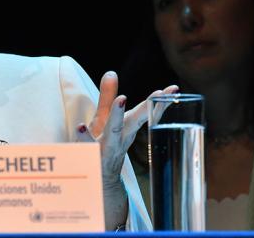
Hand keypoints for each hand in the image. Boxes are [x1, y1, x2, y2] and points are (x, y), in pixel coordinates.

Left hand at [76, 71, 177, 229]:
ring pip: (112, 134)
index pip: (144, 112)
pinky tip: (80, 125)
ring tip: (121, 99)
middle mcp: (119, 139)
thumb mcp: (103, 120)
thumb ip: (106, 96)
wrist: (97, 182)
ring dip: (116, 118)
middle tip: (160, 93)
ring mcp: (106, 150)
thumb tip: (111, 72)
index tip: (173, 89)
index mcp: (125, 128)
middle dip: (145, 108)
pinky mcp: (91, 159)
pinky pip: (86, 148)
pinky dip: (83, 137)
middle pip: (133, 122)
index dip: (159, 101)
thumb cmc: (102, 145)